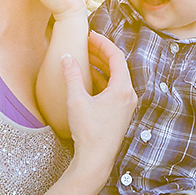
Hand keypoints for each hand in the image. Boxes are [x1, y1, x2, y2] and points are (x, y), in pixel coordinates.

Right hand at [62, 32, 135, 173]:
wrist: (96, 160)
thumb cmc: (88, 131)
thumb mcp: (76, 100)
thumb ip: (72, 76)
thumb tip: (66, 57)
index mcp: (123, 89)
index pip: (116, 56)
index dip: (103, 42)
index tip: (90, 34)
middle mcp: (129, 95)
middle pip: (117, 65)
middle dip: (101, 52)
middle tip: (86, 43)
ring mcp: (127, 105)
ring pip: (115, 78)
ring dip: (101, 66)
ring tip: (84, 57)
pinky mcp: (121, 113)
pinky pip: (114, 89)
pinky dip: (102, 80)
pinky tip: (87, 78)